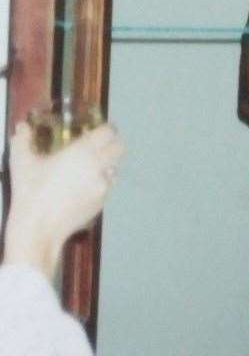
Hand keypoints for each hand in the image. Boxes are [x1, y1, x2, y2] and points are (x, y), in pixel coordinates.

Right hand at [4, 122, 124, 277]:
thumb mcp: (21, 163)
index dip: (106, 130)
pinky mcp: (102, 202)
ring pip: (114, 169)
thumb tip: (22, 127)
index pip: (108, 132)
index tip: (98, 132)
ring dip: (106, 166)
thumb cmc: (29, 192)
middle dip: (112, 145)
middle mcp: (98, 166)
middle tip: (99, 148)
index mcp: (82, 152)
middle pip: (119, 148)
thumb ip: (22, 141)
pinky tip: (81, 190)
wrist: (38, 228)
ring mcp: (103, 186)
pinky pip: (107, 188)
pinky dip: (99, 185)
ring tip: (87, 171)